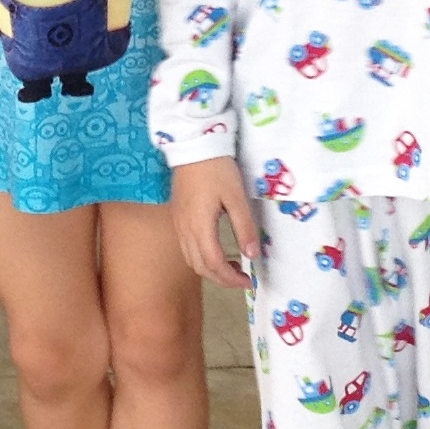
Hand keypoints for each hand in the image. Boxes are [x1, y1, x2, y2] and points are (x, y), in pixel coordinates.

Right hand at [172, 156, 260, 288]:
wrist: (193, 147)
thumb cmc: (217, 170)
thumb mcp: (236, 197)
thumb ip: (244, 227)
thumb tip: (252, 255)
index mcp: (200, 227)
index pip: (214, 264)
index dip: (230, 278)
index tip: (248, 281)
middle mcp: (185, 230)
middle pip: (200, 267)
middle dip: (221, 279)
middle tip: (242, 279)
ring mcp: (178, 225)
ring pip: (191, 260)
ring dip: (210, 270)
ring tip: (232, 266)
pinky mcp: (177, 218)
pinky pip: (186, 249)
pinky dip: (201, 258)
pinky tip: (216, 250)